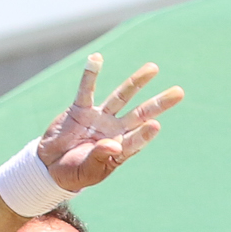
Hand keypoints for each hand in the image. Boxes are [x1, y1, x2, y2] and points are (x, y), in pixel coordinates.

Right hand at [34, 56, 184, 193]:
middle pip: (140, 114)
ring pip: (121, 97)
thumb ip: (100, 157)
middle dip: (158, 103)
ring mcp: (99, 118)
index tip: (155, 125)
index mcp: (119, 150)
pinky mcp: (81, 109)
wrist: (51, 166)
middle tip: (179, 93)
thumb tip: (113, 144)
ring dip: (136, 82)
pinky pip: (87, 90)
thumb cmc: (73, 173)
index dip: (144, 134)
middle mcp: (114, 130)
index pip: (136, 140)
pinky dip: (90, 75)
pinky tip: (97, 58)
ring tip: (153, 68)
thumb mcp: (87, 170)